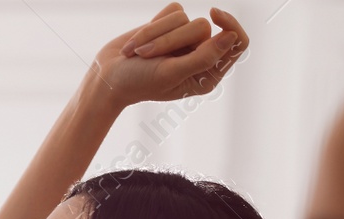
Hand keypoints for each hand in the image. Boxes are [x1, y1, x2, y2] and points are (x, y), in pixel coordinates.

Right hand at [87, 5, 248, 111]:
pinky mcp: (169, 26)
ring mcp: (184, 40)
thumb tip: (231, 37)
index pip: (237, 43)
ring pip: (183, 17)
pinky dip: (153, 24)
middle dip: (170, 39)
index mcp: (207, 74)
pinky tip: (139, 43)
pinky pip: (172, 9)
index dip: (231, 25)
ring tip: (139, 53)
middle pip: (203, 27)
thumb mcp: (170, 74)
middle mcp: (200, 55)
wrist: (107, 77)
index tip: (214, 14)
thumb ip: (203, 58)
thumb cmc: (137, 83)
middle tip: (146, 56)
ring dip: (156, 33)